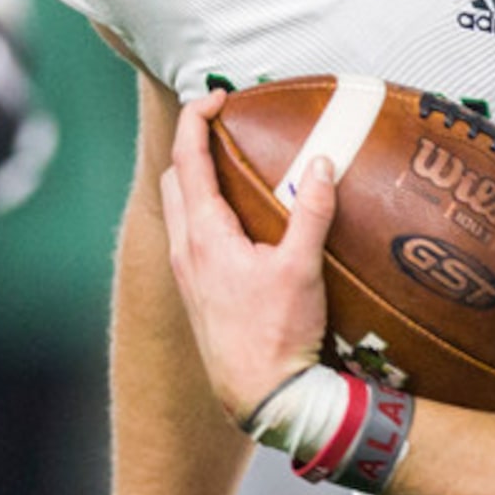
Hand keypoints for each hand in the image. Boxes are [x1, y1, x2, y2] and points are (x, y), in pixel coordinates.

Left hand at [157, 93, 336, 423]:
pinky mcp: (195, 293)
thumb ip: (312, 212)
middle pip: (173, 180)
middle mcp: (184, 251)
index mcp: (203, 236)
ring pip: (176, 210)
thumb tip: (321, 163)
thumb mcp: (302, 269)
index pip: (187, 160)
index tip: (215, 97)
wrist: (262, 398)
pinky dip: (200, 210)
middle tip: (223, 126)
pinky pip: (187, 236)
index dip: (195, 120)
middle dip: (191, 145)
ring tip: (229, 165)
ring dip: (193, 179)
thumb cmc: (277, 335)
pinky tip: (234, 221)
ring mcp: (186, 275)